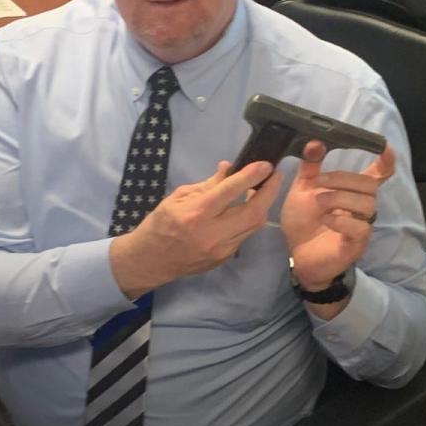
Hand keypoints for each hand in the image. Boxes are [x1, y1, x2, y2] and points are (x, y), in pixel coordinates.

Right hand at [110, 160, 282, 297]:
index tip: (267, 164)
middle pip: (254, 212)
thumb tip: (229, 168)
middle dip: (270, 192)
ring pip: (254, 225)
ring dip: (262, 206)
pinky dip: (248, 220)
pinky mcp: (224, 259)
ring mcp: (221, 249)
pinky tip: (245, 210)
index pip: (230, 191)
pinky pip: (244, 235)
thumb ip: (207, 185)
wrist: (150, 261)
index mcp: (197, 214)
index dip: (251, 176)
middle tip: (275, 176)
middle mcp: (213, 233)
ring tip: (263, 190)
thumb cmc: (160, 224)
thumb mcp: (178, 197)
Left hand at [280, 140, 395, 292]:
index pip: (379, 174)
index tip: (385, 148)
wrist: (297, 255)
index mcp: (352, 191)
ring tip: (318, 201)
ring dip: (340, 198)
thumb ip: (310, 168)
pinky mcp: (355, 244)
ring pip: (366, 205)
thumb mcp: (302, 190)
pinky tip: (326, 219)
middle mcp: (362, 207)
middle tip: (318, 182)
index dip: (386, 161)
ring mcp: (361, 226)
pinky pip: (360, 228)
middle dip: (343, 178)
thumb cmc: (304, 220)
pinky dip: (342, 220)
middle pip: (369, 185)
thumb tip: (314, 143)